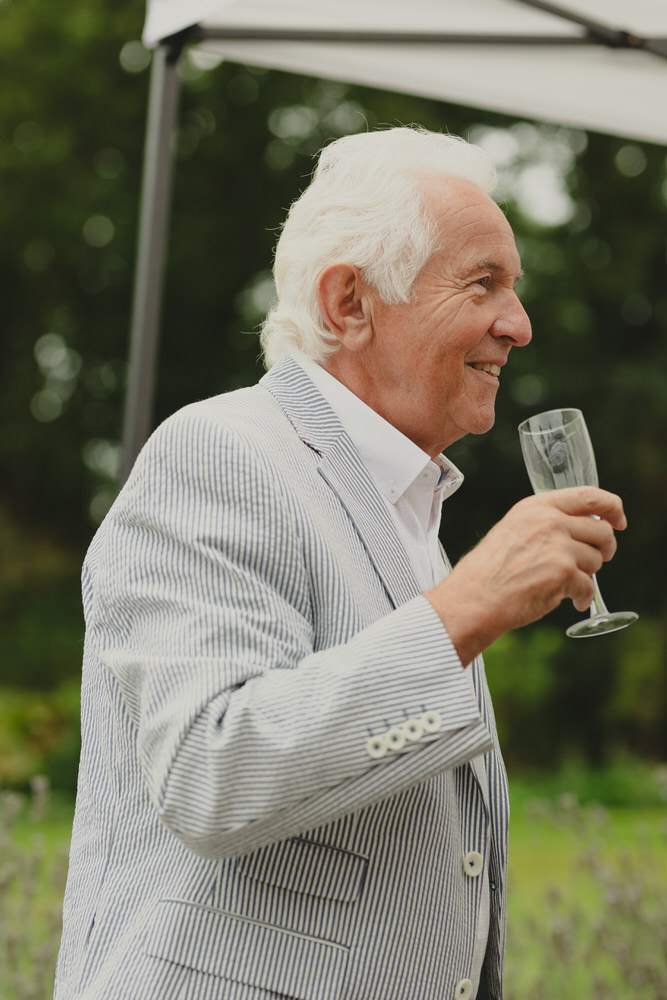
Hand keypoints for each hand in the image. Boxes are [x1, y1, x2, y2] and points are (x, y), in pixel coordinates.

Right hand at [425, 486, 626, 664]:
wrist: (475, 597)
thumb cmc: (491, 570)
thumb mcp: (514, 529)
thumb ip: (547, 523)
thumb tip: (584, 530)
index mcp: (537, 506)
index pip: (589, 495)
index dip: (612, 506)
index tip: (618, 519)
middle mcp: (549, 520)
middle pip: (601, 530)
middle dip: (603, 548)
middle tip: (595, 561)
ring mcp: (558, 545)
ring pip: (597, 560)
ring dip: (586, 575)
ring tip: (565, 584)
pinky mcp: (563, 572)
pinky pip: (588, 586)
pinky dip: (582, 598)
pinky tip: (571, 601)